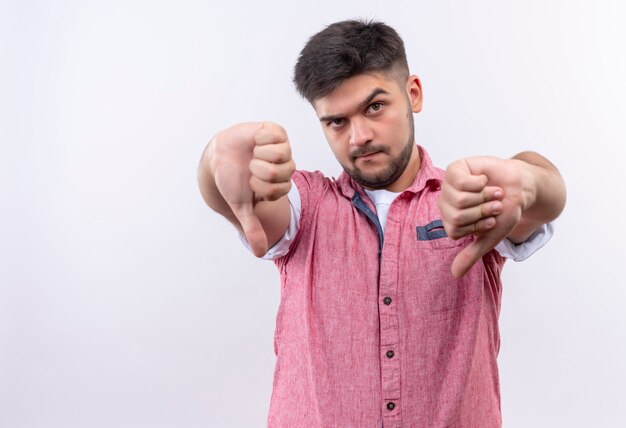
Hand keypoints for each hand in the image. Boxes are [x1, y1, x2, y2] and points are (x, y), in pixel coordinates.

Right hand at [210, 122, 294, 256]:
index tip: (251, 183)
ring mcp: (282, 148)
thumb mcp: (242, 206)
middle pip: (282, 172)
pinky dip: (260, 140)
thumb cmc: (233, 180)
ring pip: (281, 154)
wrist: (219, 155)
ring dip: (260, 156)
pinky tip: (254, 141)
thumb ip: (253, 228)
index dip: (261, 186)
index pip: (281, 189)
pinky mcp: (276, 132)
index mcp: (281, 185)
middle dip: (260, 171)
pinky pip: (276, 136)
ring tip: (252, 154)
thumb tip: (261, 254)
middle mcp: (286, 166)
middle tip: (251, 168)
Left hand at [437, 157, 532, 276]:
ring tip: (493, 192)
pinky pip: (462, 182)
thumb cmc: (504, 211)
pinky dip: (481, 183)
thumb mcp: (489, 237)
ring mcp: (448, 186)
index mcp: (450, 220)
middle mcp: (446, 203)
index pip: (455, 230)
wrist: (520, 188)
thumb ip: (471, 254)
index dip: (478, 226)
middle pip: (457, 216)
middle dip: (483, 211)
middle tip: (494, 204)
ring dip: (485, 197)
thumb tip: (455, 274)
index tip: (491, 220)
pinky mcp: (456, 169)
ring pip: (461, 200)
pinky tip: (485, 180)